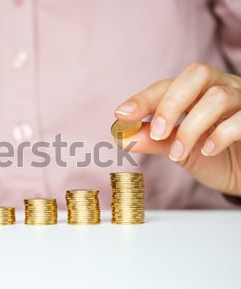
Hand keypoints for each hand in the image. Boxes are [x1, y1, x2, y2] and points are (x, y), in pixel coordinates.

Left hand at [115, 63, 240, 196]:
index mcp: (197, 92)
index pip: (167, 86)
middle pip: (196, 75)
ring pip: (217, 97)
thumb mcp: (178, 151)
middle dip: (170, 104)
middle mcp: (222, 87)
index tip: (121, 115)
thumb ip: (153, 142)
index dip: (143, 98)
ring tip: (178, 153)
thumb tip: (120, 136)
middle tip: (157, 133)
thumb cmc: (215, 159)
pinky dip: (220, 134)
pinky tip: (208, 150)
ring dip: (190, 127)